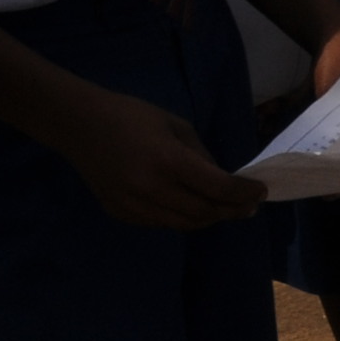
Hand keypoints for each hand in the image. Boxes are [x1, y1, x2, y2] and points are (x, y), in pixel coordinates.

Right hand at [57, 87, 266, 231]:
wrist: (79, 125)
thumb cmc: (132, 116)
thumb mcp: (177, 126)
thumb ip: (202, 156)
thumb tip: (222, 182)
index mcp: (168, 161)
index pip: (218, 188)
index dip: (244, 193)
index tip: (261, 191)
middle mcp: (150, 189)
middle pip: (204, 213)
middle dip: (231, 210)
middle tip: (248, 205)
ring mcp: (132, 205)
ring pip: (184, 224)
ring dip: (208, 218)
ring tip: (224, 208)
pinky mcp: (120, 213)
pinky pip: (161, 223)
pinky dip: (182, 218)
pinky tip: (189, 205)